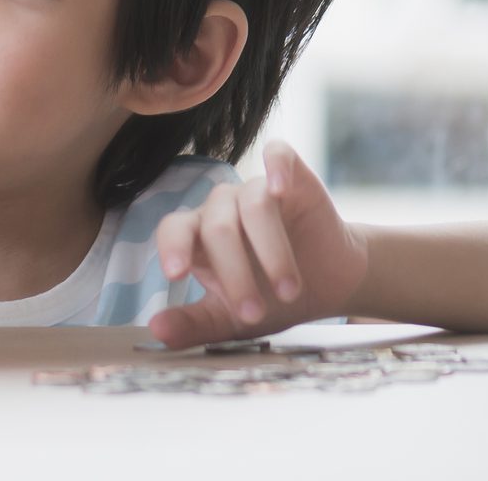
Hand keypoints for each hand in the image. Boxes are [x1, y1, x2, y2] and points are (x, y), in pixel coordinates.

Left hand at [147, 141, 369, 348]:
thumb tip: (157, 331)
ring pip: (252, 205)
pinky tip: (280, 188)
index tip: (175, 275)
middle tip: (254, 313)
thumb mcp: (232, 320)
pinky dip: (277, 166)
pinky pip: (279, 154)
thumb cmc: (273, 300)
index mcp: (197, 237)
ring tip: (288, 291)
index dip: (171, 247)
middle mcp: (221, 207)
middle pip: (217, 228)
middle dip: (236, 274)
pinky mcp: (292, 176)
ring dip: (271, 252)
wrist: (330, 285)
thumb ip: (195, 324)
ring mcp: (255, 188)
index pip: (173, 230)